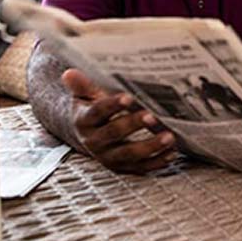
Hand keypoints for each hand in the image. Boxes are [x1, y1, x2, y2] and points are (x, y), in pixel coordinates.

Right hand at [61, 69, 177, 173]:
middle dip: (133, 125)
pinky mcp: (123, 167)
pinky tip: (172, 153)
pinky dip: (157, 162)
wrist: (86, 135)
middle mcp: (94, 142)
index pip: (98, 112)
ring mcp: (109, 156)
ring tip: (169, 137)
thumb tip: (69, 73)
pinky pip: (140, 167)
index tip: (128, 97)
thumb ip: (80, 85)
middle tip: (152, 117)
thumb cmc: (90, 109)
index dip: (112, 105)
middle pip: (114, 133)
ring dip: (150, 147)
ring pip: (129, 154)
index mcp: (85, 121)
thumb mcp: (84, 96)